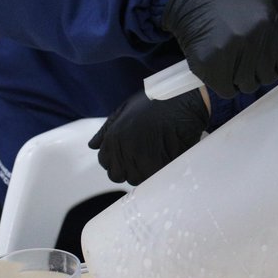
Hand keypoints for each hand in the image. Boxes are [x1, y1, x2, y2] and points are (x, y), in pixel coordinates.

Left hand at [88, 88, 209, 184]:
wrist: (184, 99)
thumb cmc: (157, 100)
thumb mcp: (126, 108)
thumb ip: (107, 129)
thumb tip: (92, 145)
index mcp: (113, 137)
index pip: (105, 162)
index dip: (117, 159)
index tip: (131, 153)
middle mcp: (123, 149)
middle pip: (118, 175)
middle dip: (129, 168)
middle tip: (145, 156)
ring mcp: (140, 158)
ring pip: (136, 179)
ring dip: (144, 171)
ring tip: (157, 155)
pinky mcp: (159, 164)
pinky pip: (152, 178)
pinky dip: (158, 171)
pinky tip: (166, 157)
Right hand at [162, 0, 277, 97]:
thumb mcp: (275, 1)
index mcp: (270, 25)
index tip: (268, 53)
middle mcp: (251, 40)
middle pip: (268, 78)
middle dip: (261, 69)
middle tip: (247, 52)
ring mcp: (228, 53)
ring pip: (248, 86)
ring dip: (242, 77)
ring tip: (234, 56)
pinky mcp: (207, 65)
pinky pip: (227, 91)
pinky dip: (225, 83)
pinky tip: (221, 64)